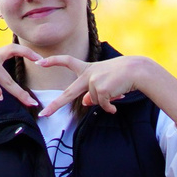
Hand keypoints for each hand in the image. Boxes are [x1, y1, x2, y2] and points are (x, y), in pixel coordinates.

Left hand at [36, 54, 155, 116]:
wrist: (137, 70)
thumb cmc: (123, 75)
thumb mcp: (105, 81)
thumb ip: (92, 92)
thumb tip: (85, 103)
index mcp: (87, 68)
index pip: (67, 61)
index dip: (53, 61)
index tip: (39, 63)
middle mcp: (88, 74)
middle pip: (68, 93)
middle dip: (56, 105)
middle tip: (43, 114)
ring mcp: (93, 81)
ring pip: (94, 101)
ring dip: (105, 101)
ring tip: (116, 92)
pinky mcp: (101, 89)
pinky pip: (102, 105)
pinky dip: (109, 107)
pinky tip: (116, 103)